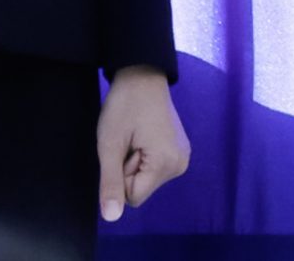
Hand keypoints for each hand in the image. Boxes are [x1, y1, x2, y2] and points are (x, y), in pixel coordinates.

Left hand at [96, 65, 190, 221]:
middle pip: (141, 190)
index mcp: (167, 164)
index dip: (119, 177)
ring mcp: (183, 157)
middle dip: (128, 170)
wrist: (143, 77)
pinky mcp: (180, 151)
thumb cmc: (124, 107)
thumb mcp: (110, 145)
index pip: (132, 198)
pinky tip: (145, 136)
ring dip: (135, 164)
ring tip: (136, 137)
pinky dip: (144, 158)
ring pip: (146, 180)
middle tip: (129, 141)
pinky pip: (154, 170)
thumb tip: (111, 217)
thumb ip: (110, 183)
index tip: (123, 150)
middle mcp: (181, 164)